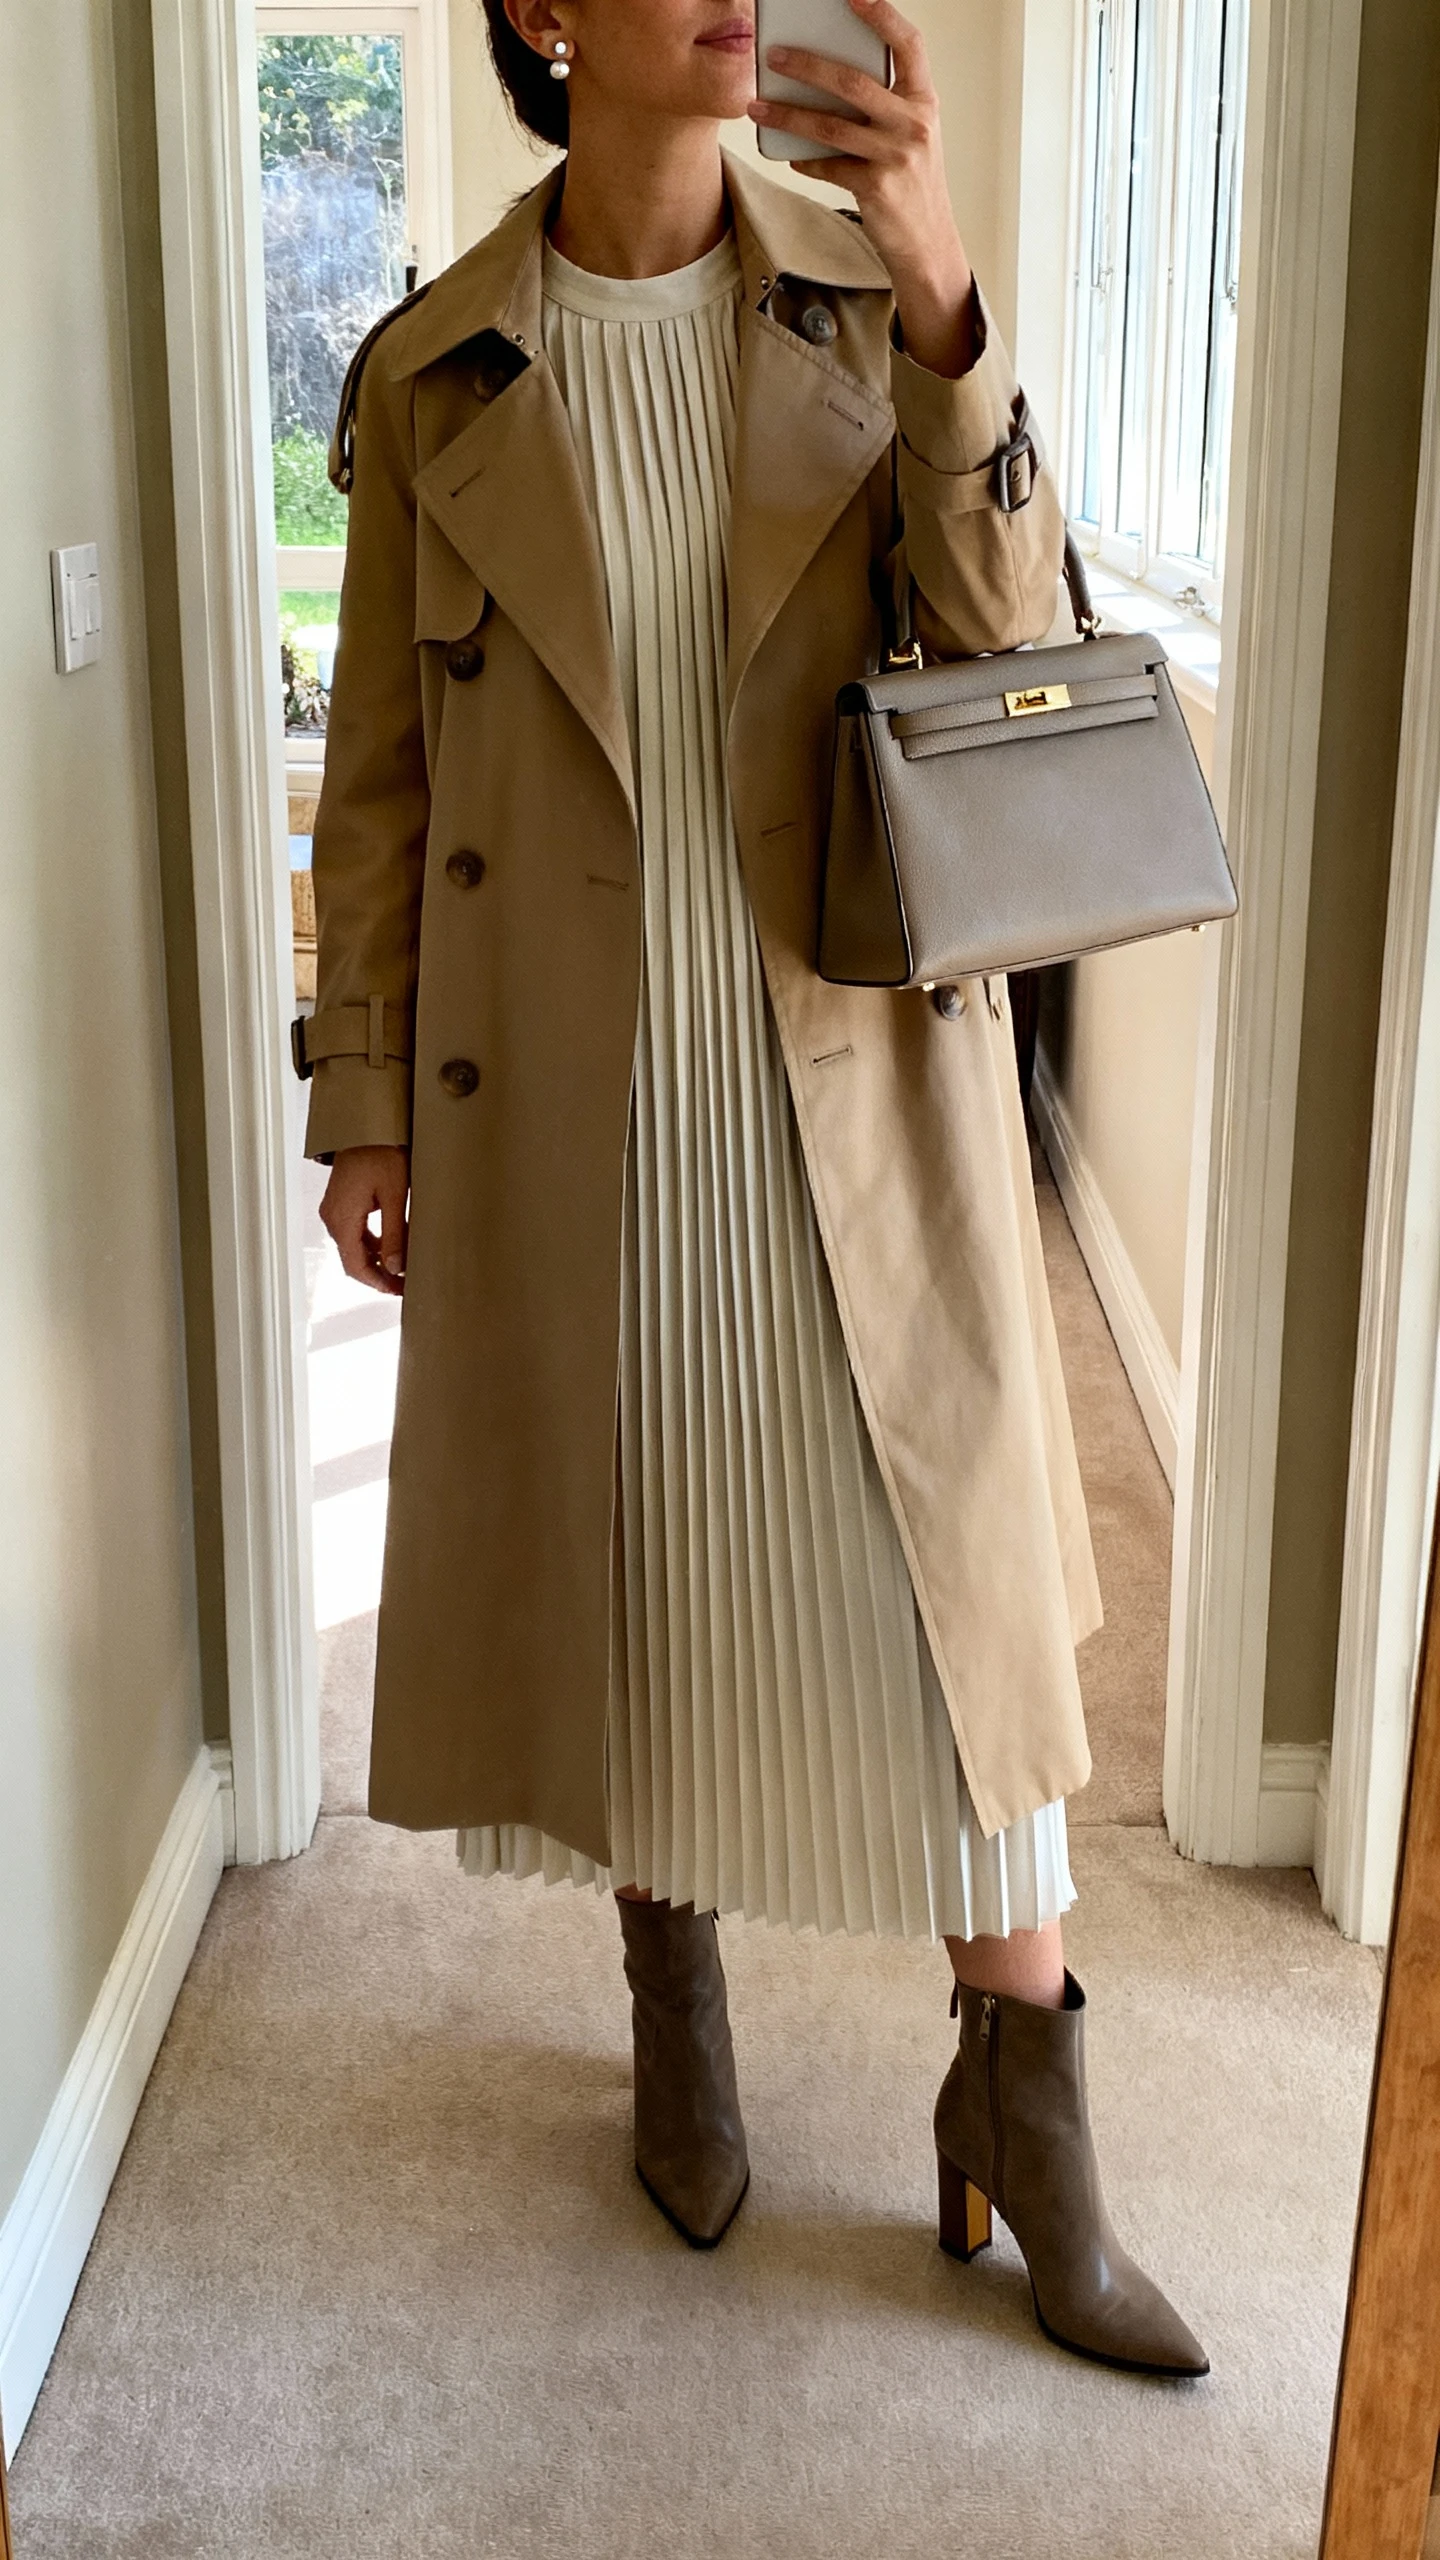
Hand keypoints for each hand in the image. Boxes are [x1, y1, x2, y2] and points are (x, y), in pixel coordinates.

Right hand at [319, 1144, 409, 1294]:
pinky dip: (372, 1243)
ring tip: (402, 1267)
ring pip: (354, 1246)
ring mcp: (334, 1209)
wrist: (367, 1124)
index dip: (378, 1282)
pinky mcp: (341, 1201)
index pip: (355, 1266)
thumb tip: (396, 1268)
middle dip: (379, 1274)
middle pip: (353, 1259)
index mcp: (341, 1218)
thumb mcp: (394, 1195)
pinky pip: (354, 1231)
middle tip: (404, 1284)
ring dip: (376, 1259)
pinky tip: (391, 1245)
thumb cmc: (381, 1152)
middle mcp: (332, 1217)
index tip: (399, 1290)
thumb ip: (395, 1234)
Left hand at [747, 0, 978, 376]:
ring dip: (788, 114)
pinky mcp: (876, 188)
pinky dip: (804, 158)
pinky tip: (789, 152)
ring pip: (831, 125)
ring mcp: (896, 157)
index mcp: (925, 100)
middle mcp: (914, 124)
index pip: (909, 44)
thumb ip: (883, 104)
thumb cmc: (912, 182)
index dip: (883, 16)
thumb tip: (825, 75)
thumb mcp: (910, 134)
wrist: (928, 243)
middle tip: (773, 55)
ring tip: (758, 106)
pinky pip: (828, 165)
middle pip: (853, 81)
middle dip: (807, 64)